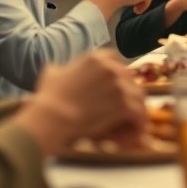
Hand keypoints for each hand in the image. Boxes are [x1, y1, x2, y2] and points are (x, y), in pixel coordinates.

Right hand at [14, 50, 146, 155]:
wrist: (53, 116)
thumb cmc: (48, 97)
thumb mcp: (52, 75)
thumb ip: (59, 69)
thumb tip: (55, 69)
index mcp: (95, 58)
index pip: (115, 60)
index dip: (117, 73)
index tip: (115, 85)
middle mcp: (110, 68)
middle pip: (129, 78)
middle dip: (128, 91)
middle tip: (126, 106)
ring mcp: (118, 85)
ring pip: (137, 95)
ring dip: (137, 107)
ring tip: (134, 120)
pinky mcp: (123, 104)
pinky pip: (138, 111)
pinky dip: (138, 121)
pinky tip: (135, 128)